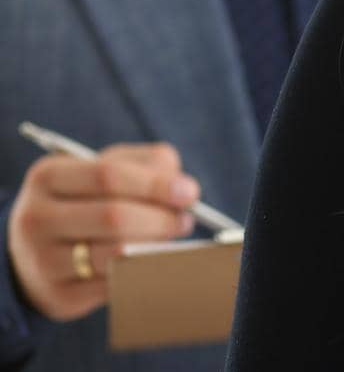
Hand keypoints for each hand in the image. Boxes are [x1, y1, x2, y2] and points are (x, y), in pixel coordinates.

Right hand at [7, 143, 199, 320]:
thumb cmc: (86, 200)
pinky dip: (143, 271)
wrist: (37, 251)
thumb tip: (182, 188)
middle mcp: (35, 218)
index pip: (109, 176)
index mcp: (47, 176)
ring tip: (172, 238)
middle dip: (161, 219)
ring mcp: (42, 261)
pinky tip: (151, 260)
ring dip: (158, 245)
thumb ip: (148, 164)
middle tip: (184, 220)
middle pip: (114, 217)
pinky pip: (116, 284)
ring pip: (116, 254)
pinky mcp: (59, 296)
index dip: (156, 185)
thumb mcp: (107, 168)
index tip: (189, 193)